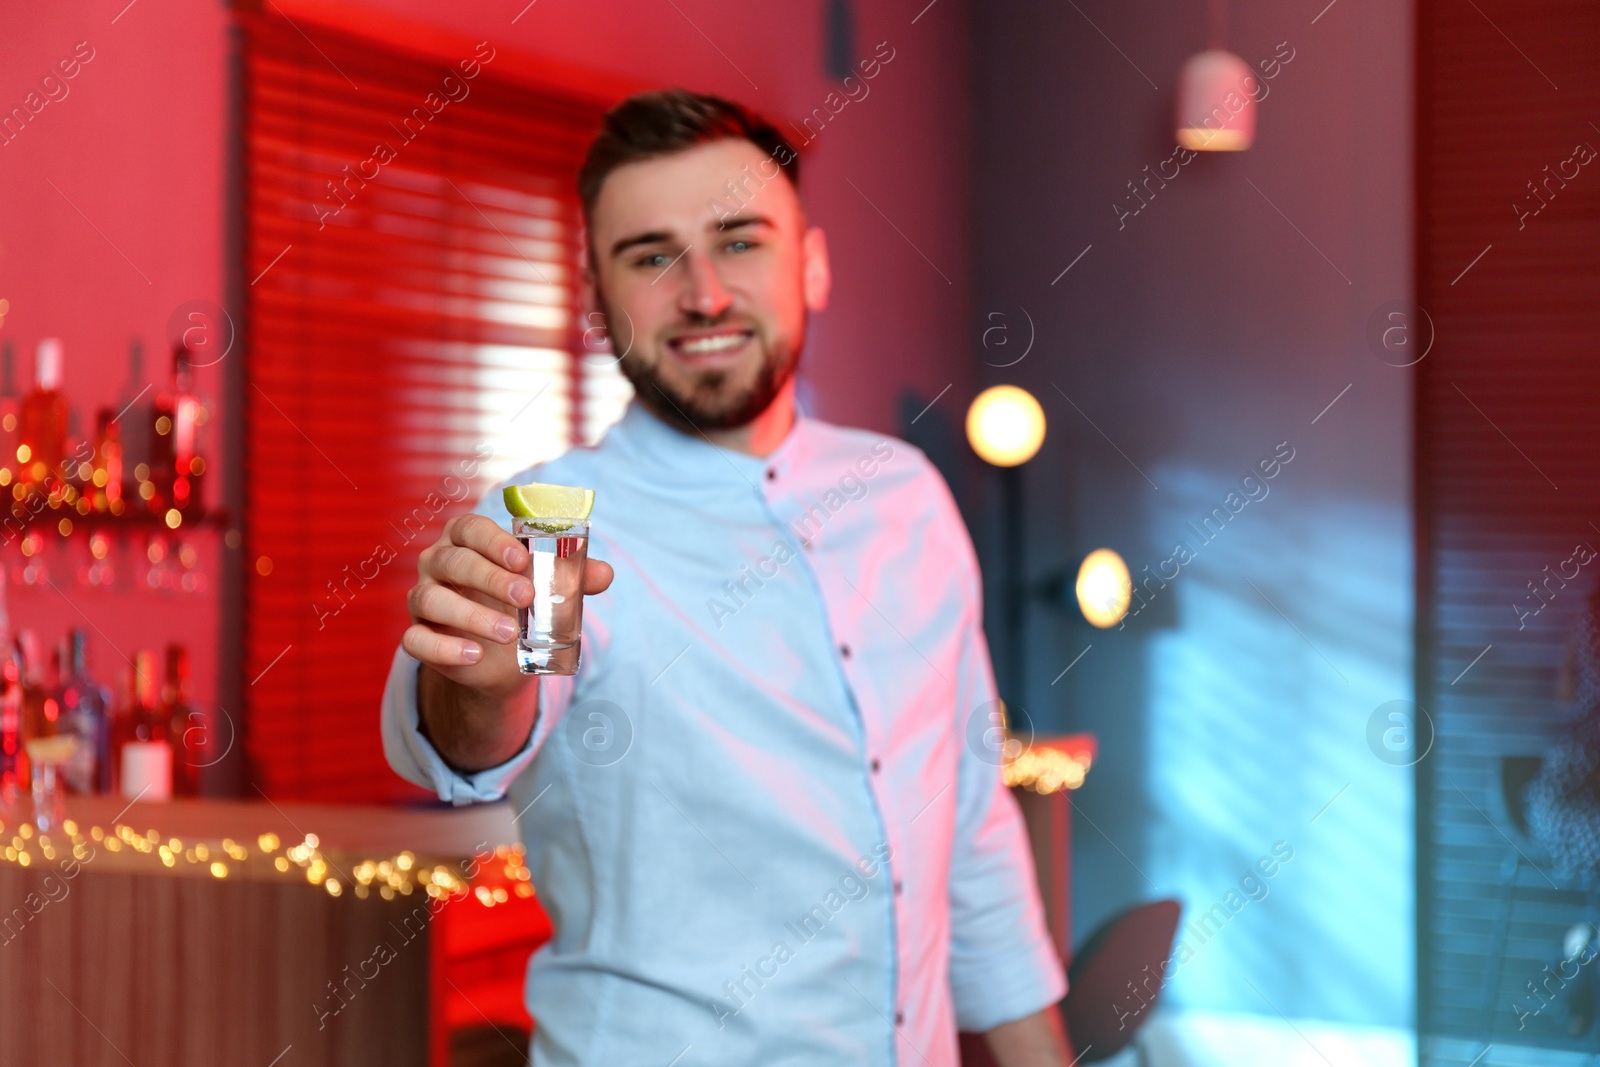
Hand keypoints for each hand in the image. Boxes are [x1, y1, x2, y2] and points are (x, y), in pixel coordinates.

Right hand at [403, 513, 613, 698]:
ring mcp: (422, 598)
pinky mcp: (417, 634)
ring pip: (432, 599)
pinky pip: (416, 639)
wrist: (500, 654)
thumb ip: (573, 578)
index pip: (469, 528)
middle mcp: (437, 562)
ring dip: (471, 616)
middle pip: (454, 561)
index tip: (521, 559)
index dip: (493, 540)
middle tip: (526, 598)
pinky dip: (443, 648)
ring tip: (510, 634)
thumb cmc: (520, 602)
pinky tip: (473, 655)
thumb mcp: (547, 587)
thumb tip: (605, 574)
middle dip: (490, 578)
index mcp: (465, 539)